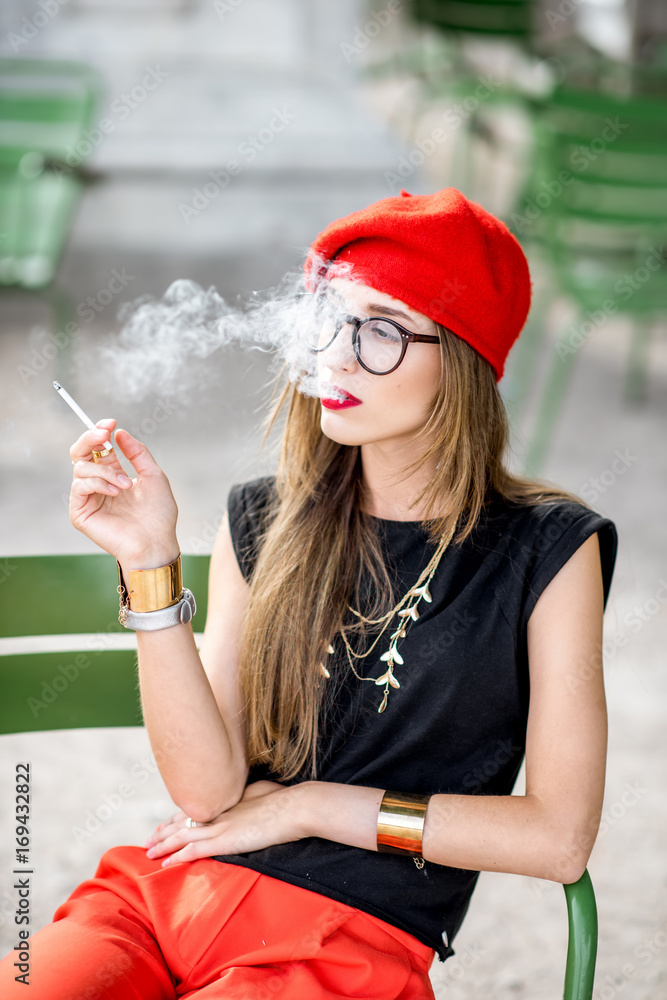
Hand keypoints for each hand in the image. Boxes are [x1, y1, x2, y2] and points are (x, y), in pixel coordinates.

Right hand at [69, 418, 178, 569]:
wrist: (156, 542)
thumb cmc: (158, 515)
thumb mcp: (153, 476)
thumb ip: (138, 453)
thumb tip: (119, 433)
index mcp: (114, 474)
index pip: (98, 447)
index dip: (100, 432)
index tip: (111, 422)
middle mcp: (98, 484)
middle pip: (80, 452)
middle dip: (90, 438)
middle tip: (104, 434)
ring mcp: (88, 498)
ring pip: (81, 467)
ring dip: (106, 471)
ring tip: (126, 485)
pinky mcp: (80, 512)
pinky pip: (80, 485)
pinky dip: (98, 483)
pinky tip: (116, 492)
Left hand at [143, 781, 299, 866]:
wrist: (293, 807)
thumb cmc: (284, 800)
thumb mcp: (261, 792)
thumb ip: (248, 797)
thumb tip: (248, 798)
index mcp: (225, 800)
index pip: (194, 809)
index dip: (177, 817)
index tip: (165, 823)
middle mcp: (218, 811)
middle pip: (182, 821)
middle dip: (163, 831)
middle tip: (148, 839)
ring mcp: (219, 826)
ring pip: (181, 836)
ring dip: (162, 844)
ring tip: (148, 852)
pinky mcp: (224, 841)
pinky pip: (193, 851)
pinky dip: (177, 856)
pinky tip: (165, 863)